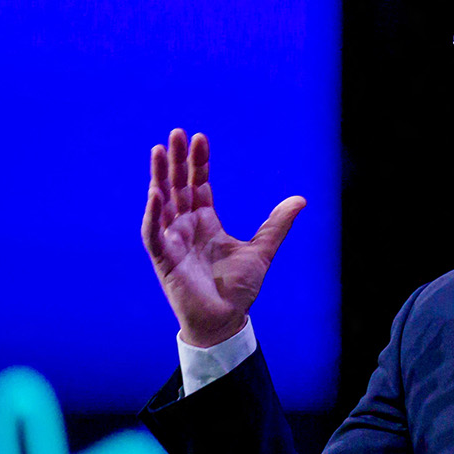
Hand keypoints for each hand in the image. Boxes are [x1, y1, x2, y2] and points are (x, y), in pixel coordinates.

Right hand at [142, 128, 305, 347]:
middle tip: (177, 132)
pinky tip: (155, 193)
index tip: (200, 137)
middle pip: (178, 186)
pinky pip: (154, 234)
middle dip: (177, 160)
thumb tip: (301, 199)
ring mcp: (173, 242)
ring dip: (159, 177)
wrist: (225, 321)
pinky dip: (153, 214)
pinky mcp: (164, 260)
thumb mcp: (261, 250)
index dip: (199, 161)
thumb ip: (277, 224)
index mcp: (205, 221)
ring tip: (160, 150)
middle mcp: (186, 227)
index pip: (198, 184)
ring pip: (161, 202)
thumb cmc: (238, 289)